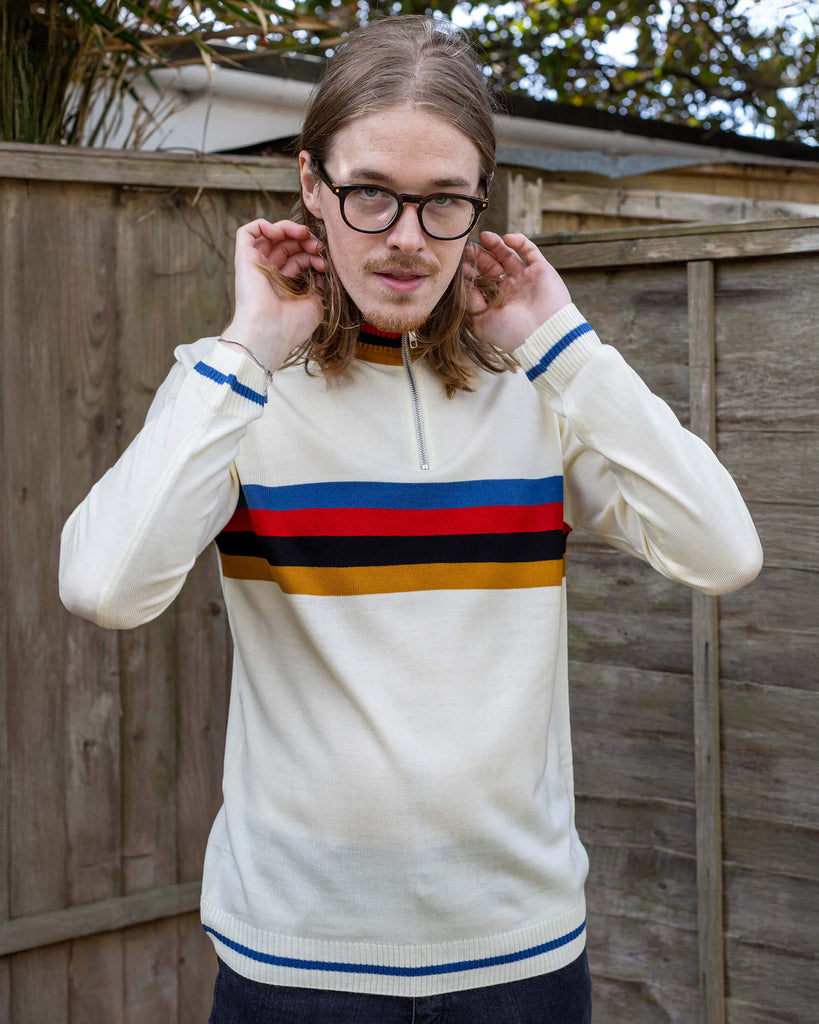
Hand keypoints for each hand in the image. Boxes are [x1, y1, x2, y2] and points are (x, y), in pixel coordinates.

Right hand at [222, 219, 325, 371]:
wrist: (270, 332)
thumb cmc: (291, 326)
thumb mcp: (314, 306)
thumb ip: (319, 287)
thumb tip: (321, 272)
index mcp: (283, 286)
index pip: (297, 260)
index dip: (312, 255)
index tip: (325, 263)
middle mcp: (268, 274)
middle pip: (286, 245)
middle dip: (304, 240)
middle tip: (317, 245)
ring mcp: (255, 265)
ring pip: (269, 235)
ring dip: (289, 229)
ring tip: (304, 234)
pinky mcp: (244, 258)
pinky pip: (247, 232)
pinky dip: (264, 225)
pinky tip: (280, 232)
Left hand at [463, 232, 571, 352]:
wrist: (542, 333)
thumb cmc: (511, 333)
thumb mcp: (482, 321)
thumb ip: (471, 302)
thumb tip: (462, 284)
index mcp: (497, 302)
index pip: (481, 281)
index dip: (470, 271)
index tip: (459, 264)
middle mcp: (510, 289)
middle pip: (492, 266)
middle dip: (480, 256)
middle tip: (468, 247)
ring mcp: (525, 278)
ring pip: (508, 255)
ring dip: (496, 245)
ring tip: (484, 236)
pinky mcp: (540, 269)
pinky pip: (529, 250)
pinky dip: (519, 241)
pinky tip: (507, 238)